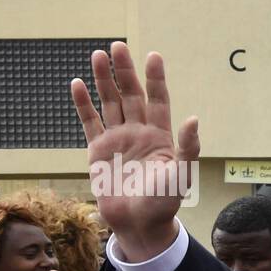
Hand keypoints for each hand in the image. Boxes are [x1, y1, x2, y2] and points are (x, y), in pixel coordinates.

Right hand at [70, 41, 198, 260]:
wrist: (139, 224)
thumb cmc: (164, 201)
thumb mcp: (181, 174)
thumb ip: (187, 147)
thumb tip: (193, 118)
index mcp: (161, 136)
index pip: (159, 100)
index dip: (156, 79)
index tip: (154, 56)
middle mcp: (139, 133)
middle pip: (131, 95)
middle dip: (125, 71)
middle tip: (118, 46)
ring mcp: (118, 139)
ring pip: (109, 103)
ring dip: (103, 80)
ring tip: (98, 55)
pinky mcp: (98, 150)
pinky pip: (90, 122)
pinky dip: (83, 104)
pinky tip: (77, 83)